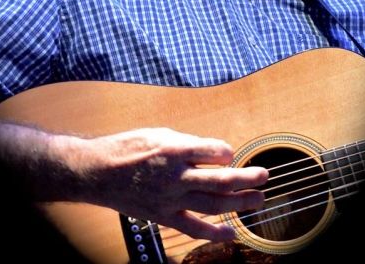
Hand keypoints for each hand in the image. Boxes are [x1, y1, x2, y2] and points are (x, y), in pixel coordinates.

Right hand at [73, 127, 267, 241]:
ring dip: (240, 203)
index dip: (228, 152)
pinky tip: (232, 232)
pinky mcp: (164, 215)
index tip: (232, 152)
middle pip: (221, 179)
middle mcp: (176, 175)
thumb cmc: (127, 147)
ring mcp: (171, 198)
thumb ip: (187, 142)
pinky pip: (194, 227)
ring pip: (213, 203)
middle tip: (265, 176)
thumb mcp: (158, 132)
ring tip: (258, 199)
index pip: (213, 150)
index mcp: (174, 148)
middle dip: (247, 178)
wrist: (99, 172)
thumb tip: (214, 151)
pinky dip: (215, 232)